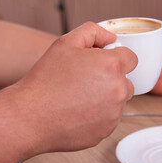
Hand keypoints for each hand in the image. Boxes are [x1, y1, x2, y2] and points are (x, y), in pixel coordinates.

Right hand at [0, 22, 137, 162]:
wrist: (30, 116)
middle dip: (111, 78)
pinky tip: (78, 112)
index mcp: (112, 65)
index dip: (116, 58)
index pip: (131, 58)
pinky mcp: (107, 130)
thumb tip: (111, 38)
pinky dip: (99, 115)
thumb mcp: (65, 43)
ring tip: (79, 97)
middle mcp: (119, 90)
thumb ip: (93, 32)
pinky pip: (109, 118)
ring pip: (118, 101)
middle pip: (126, 80)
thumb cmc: (46, 79)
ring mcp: (114, 113)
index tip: (101, 64)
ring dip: (106, 97)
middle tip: (85, 81)